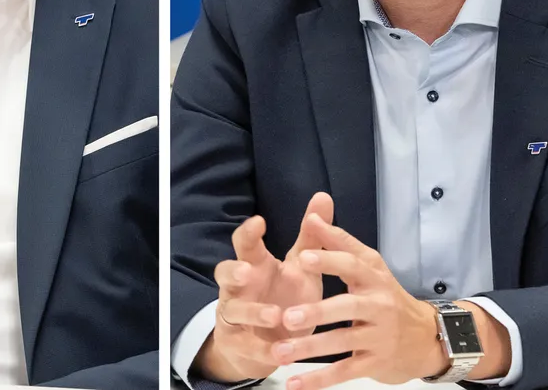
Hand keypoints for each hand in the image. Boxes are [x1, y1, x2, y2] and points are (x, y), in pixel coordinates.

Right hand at [195, 193, 333, 382]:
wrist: (272, 342)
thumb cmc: (286, 296)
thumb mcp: (301, 267)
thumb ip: (311, 235)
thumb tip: (323, 195)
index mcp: (255, 265)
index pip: (245, 244)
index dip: (249, 233)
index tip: (259, 221)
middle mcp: (239, 287)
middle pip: (224, 273)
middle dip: (233, 272)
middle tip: (248, 272)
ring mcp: (236, 315)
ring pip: (233, 310)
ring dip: (253, 312)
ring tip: (275, 315)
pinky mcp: (240, 343)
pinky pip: (248, 347)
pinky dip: (263, 350)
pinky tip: (280, 353)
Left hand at [269, 214, 446, 389]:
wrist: (429, 339)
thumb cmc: (386, 295)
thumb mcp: (370, 266)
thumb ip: (339, 242)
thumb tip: (312, 215)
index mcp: (373, 278)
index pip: (351, 265)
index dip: (328, 260)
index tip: (301, 257)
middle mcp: (379, 306)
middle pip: (346, 308)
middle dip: (316, 312)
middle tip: (286, 316)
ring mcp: (378, 337)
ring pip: (342, 343)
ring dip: (309, 349)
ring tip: (279, 353)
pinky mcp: (375, 364)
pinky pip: (345, 371)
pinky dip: (319, 380)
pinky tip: (294, 384)